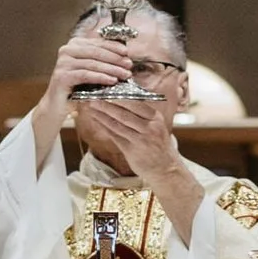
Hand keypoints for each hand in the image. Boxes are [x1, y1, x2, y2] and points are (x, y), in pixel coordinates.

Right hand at [37, 25, 130, 144]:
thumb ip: (101, 61)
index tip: (127, 52)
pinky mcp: (62, 76)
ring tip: (125, 74)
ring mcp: (63, 63)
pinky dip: (101, 77)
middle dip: (115, 58)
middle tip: (129, 65)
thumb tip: (123, 57)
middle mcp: (66, 50)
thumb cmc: (76, 87)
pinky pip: (86, 75)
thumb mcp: (90, 70)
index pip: (97, 42)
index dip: (113, 46)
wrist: (57, 105)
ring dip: (111, 69)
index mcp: (74, 45)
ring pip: (92, 64)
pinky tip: (112, 81)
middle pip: (96, 52)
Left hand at [81, 85, 196, 223]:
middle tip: (94, 97)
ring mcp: (140, 140)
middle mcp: (149, 127)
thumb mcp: (156, 125)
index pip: (135, 103)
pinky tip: (97, 120)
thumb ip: (142, 114)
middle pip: (124, 112)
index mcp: (155, 118)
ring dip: (102, 115)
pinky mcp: (131, 151)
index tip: (107, 89)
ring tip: (91, 107)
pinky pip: (115, 136)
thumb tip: (123, 99)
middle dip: (107, 104)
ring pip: (117, 124)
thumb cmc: (158, 145)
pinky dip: (105, 127)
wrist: (165, 168)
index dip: (119, 96)